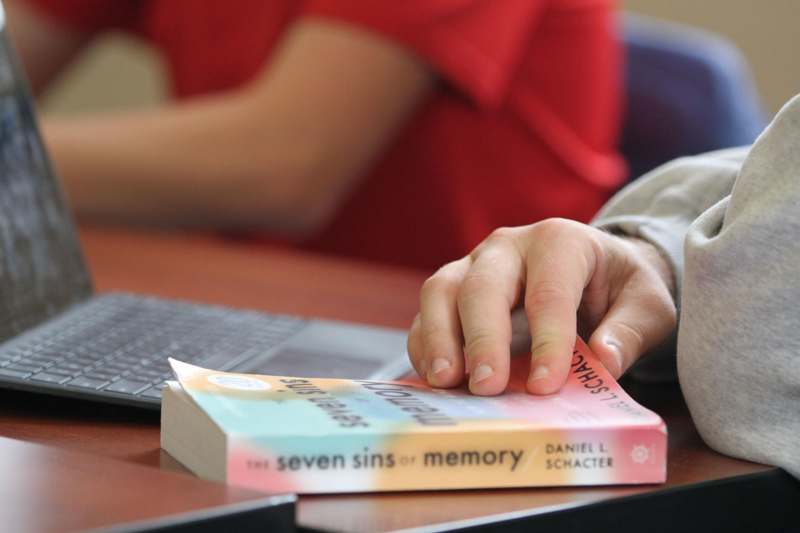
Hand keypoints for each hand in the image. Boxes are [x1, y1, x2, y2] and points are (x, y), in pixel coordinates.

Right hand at [407, 218, 676, 395]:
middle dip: (483, 338)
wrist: (595, 272)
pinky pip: (428, 313)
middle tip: (487, 386)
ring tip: (446, 382)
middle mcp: (509, 246)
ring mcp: (474, 264)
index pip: (549, 291)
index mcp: (561, 241)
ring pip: (442, 290)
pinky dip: (426, 345)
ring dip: (440, 338)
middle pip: (484, 285)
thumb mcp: (648, 304)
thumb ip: (631, 329)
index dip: (547, 340)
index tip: (546, 386)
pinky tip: (435, 380)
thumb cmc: (620, 288)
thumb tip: (606, 359)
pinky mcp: (453, 289)